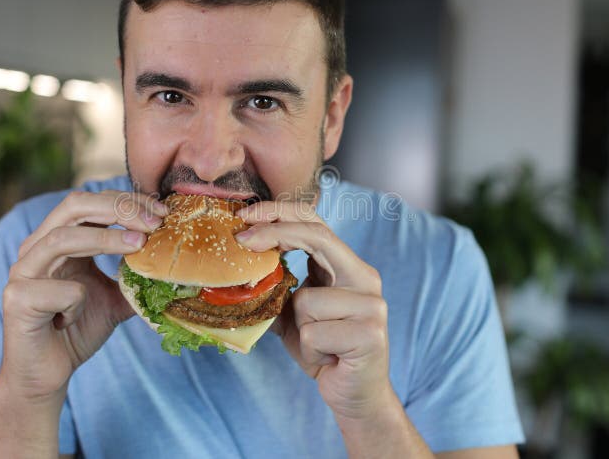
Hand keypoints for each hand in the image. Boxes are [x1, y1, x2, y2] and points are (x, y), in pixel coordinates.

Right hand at [0, 190, 167, 401]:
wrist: (46, 376)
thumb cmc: (76, 330)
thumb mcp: (114, 297)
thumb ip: (134, 276)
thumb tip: (172, 264)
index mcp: (57, 240)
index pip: (91, 203)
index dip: (126, 201)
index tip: (161, 213)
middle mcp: (36, 248)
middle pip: (73, 205)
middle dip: (118, 208)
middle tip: (154, 222)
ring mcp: (22, 272)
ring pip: (62, 239)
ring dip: (106, 239)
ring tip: (139, 245)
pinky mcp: (17, 300)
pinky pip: (58, 291)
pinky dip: (77, 301)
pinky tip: (73, 319)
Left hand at [235, 200, 392, 421]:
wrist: (356, 395)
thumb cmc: (324, 351)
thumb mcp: (294, 315)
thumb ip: (277, 289)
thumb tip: (237, 267)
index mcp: (348, 267)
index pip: (315, 223)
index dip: (280, 213)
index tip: (245, 216)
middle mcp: (365, 278)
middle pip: (317, 237)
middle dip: (275, 233)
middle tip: (241, 239)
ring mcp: (371, 305)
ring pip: (306, 300)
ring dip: (298, 328)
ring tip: (317, 346)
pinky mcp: (370, 334)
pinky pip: (314, 333)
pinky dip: (310, 351)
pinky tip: (326, 360)